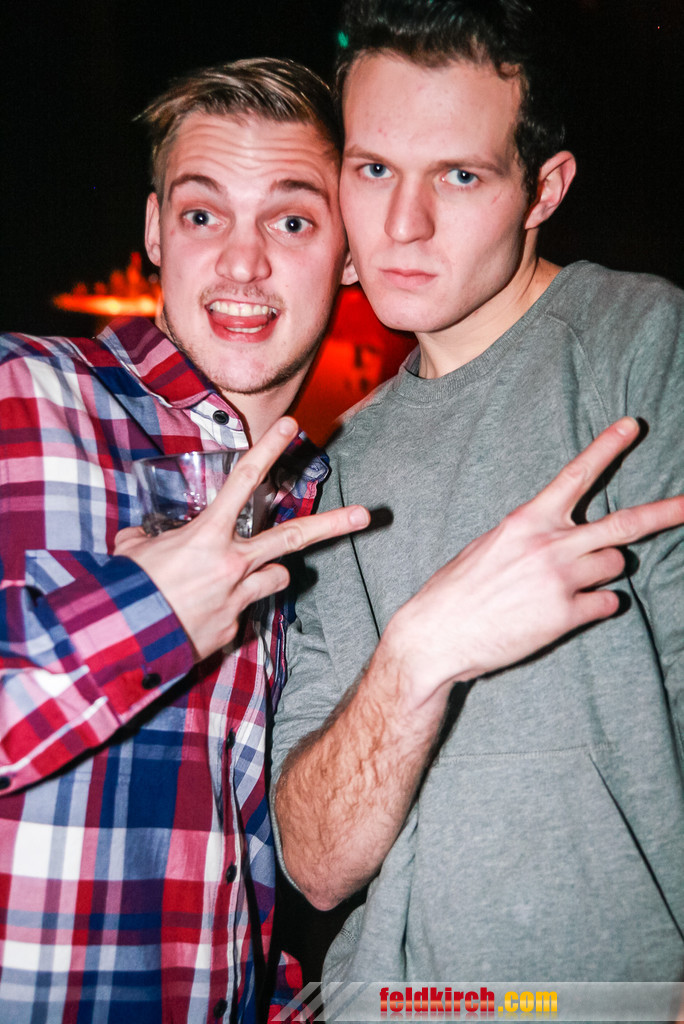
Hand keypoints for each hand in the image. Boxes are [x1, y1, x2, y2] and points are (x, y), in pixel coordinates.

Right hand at [114, 417, 368, 659]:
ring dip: (267, 574)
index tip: (290, 426)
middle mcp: (232, 562)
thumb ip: (149, 539)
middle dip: (334, 525)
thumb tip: (142, 540)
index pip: (244, 481)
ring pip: (278, 577)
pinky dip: (229, 610)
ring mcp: (239, 596)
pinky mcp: (235, 627)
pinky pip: (244, 612)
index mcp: (207, 535)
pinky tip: (201, 616)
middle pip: (294, 536)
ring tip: (236, 579)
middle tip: (366, 515)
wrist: (127, 640)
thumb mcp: (136, 551)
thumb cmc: (130, 590)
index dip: (268, 450)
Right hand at [386, 417, 683, 702]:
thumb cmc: (458, 589)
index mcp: (527, 520)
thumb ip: (531, 535)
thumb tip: (561, 535)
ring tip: (570, 584)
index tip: (632, 425)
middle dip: (666, 512)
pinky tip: (564, 611)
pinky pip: (606, 603)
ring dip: (604, 572)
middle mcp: (550, 545)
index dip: (607, 448)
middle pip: (624, 525)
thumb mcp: (490, 546)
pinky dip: (595, 605)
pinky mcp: (566, 615)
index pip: (575, 475)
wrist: (438, 634)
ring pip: (616, 566)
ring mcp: (561, 580)